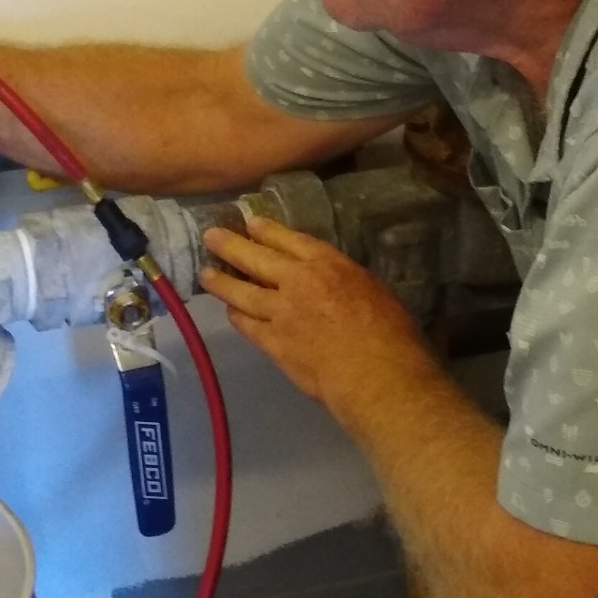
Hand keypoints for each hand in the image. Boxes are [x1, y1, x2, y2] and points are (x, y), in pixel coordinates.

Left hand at [199, 217, 438, 429]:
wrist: (375, 374)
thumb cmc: (391, 333)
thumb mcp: (373, 290)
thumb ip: (345, 281)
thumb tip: (332, 284)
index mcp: (327, 264)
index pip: (289, 239)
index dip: (267, 229)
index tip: (250, 223)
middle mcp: (297, 281)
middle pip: (256, 258)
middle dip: (230, 245)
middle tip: (211, 237)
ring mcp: (280, 312)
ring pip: (242, 292)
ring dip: (221, 282)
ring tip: (207, 274)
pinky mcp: (272, 343)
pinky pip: (247, 325)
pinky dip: (237, 316)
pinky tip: (230, 312)